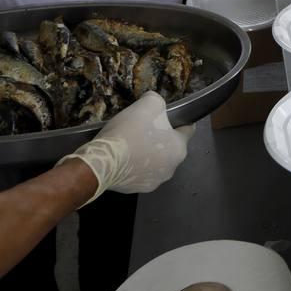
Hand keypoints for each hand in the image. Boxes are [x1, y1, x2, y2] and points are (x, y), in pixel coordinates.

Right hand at [59, 92, 194, 202]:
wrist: (102, 161)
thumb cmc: (129, 132)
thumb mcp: (148, 104)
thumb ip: (157, 101)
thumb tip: (156, 104)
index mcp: (179, 149)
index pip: (187, 129)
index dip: (178, 119)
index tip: (166, 116)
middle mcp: (172, 168)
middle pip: (170, 146)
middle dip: (159, 137)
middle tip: (143, 128)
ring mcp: (155, 181)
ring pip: (155, 161)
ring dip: (147, 153)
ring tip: (131, 143)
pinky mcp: (138, 189)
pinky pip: (140, 173)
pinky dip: (135, 166)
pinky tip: (123, 157)